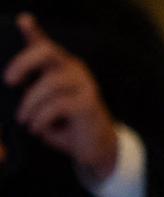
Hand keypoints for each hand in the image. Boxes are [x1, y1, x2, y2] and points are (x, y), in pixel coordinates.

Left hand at [7, 15, 117, 179]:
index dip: (33, 31)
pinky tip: (37, 128)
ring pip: (48, 84)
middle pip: (47, 51)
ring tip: (25, 120)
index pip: (45, 44)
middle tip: (9, 81)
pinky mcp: (89, 104)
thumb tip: (11, 82)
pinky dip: (41, 119)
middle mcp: (75, 70)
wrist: (95, 149)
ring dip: (30, 105)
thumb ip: (30, 89)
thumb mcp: (43, 105)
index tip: (23, 21)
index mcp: (61, 68)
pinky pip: (58, 106)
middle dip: (24, 63)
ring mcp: (85, 85)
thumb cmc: (65, 125)